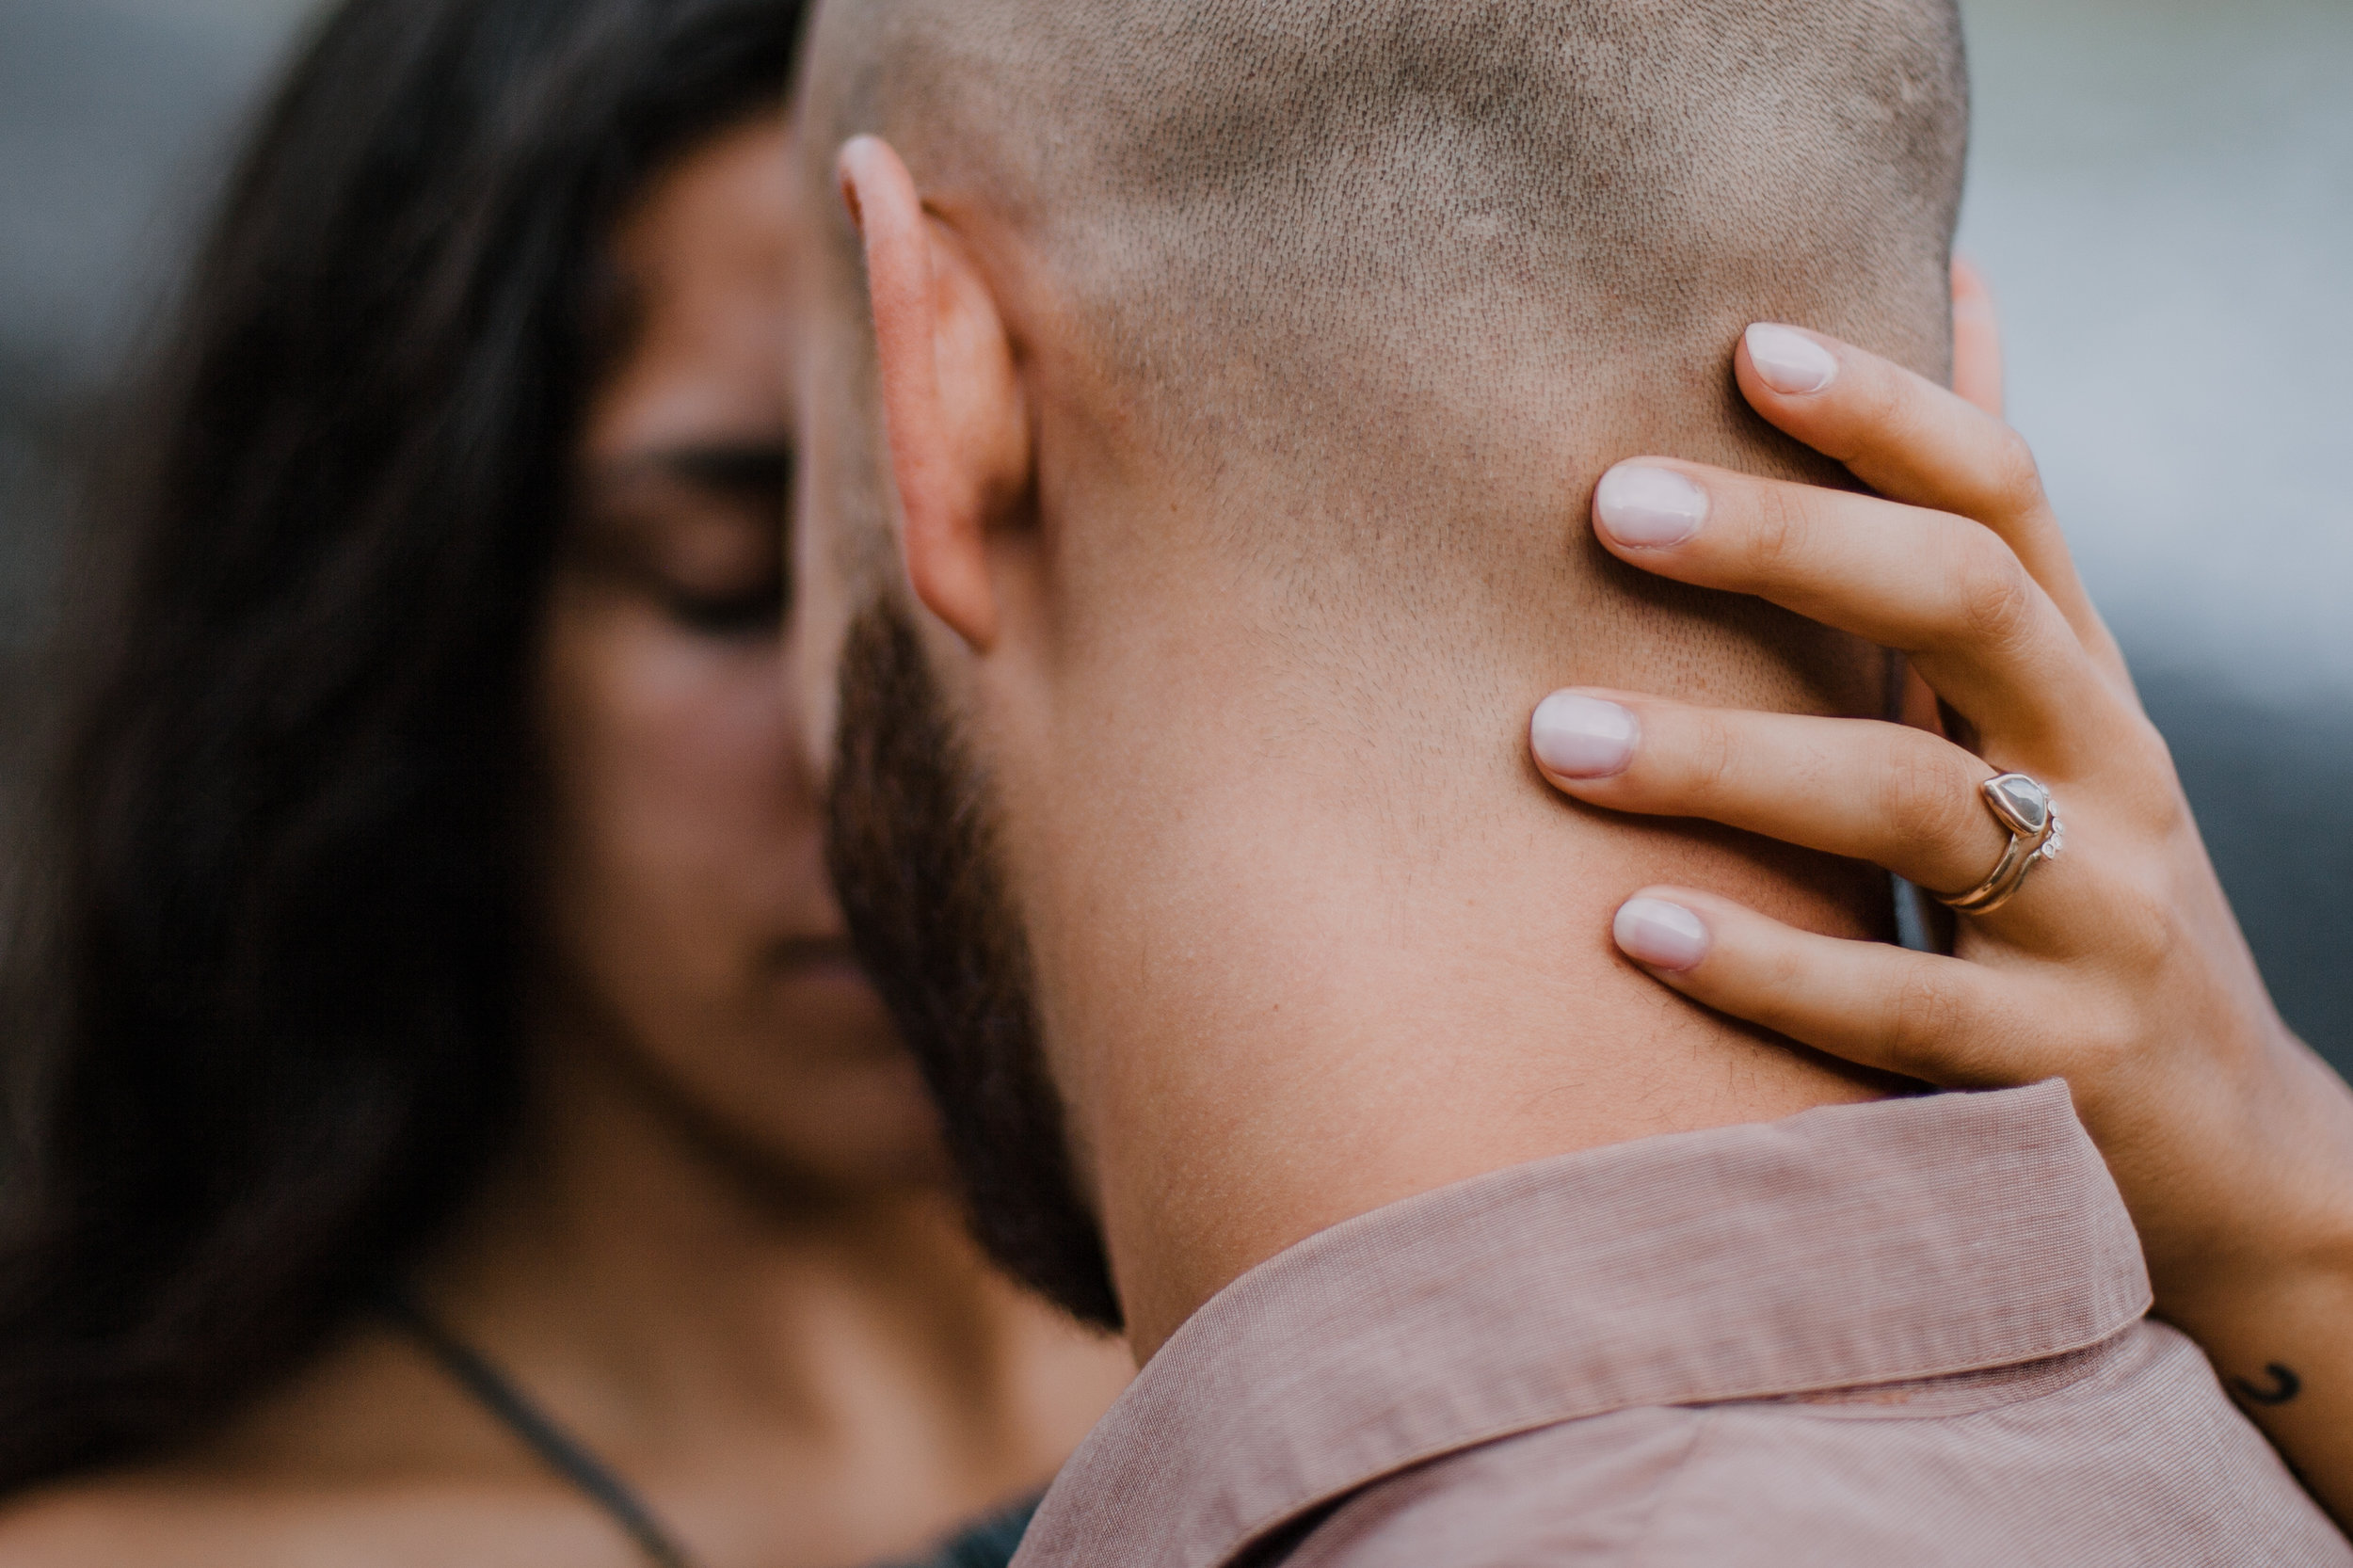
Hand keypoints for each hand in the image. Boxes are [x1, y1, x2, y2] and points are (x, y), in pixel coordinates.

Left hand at [1527, 307, 2352, 1522]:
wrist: (2228, 1149)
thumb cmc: (2080, 895)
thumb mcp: (2047, 726)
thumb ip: (1985, 545)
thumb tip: (1962, 292)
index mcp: (2083, 679)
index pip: (2008, 497)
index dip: (1891, 410)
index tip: (1744, 345)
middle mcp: (2107, 773)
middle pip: (1966, 604)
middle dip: (1788, 544)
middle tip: (1606, 506)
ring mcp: (2097, 922)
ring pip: (1916, 804)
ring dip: (1724, 764)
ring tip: (1555, 737)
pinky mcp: (2058, 1071)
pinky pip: (1903, 1006)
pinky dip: (1765, 963)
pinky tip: (1630, 929)